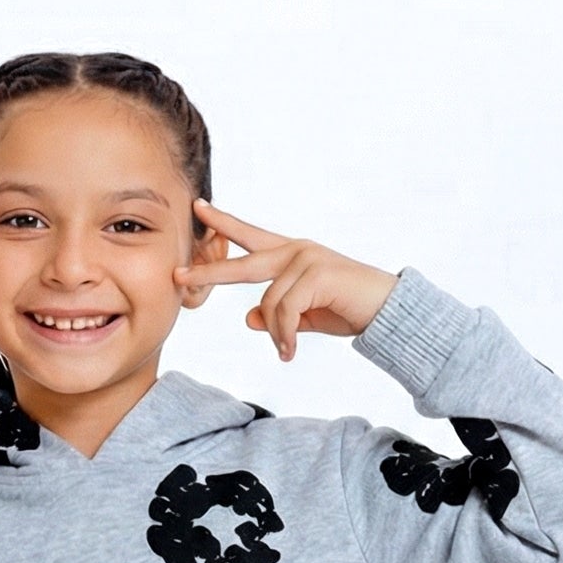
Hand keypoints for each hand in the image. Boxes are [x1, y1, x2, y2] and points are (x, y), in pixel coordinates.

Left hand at [173, 201, 397, 359]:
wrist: (385, 309)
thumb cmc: (346, 309)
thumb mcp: (305, 315)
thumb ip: (277, 315)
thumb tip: (248, 318)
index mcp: (290, 254)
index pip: (250, 236)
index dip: (224, 224)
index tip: (199, 210)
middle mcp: (295, 250)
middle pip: (243, 262)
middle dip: (210, 271)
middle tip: (177, 274)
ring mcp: (306, 259)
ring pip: (268, 303)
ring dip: (276, 334)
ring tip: (287, 350)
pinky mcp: (317, 274)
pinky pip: (285, 312)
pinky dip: (285, 336)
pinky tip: (291, 352)